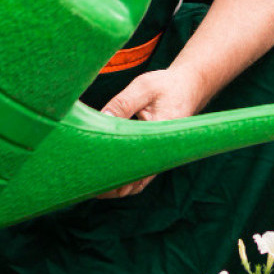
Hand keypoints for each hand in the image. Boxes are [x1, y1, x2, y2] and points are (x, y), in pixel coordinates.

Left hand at [95, 68, 210, 197]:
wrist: (189, 86)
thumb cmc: (166, 86)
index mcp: (161, 135)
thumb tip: (101, 118)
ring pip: (135, 185)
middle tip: (84, 180)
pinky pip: (138, 178)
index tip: (92, 172)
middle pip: (133, 183)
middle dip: (108, 186)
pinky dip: (122, 181)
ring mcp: (159, 158)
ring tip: (89, 182)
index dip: (112, 172)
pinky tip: (104, 177)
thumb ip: (122, 103)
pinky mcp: (155, 157)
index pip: (134, 163)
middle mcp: (162, 153)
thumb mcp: (144, 87)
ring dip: (114, 187)